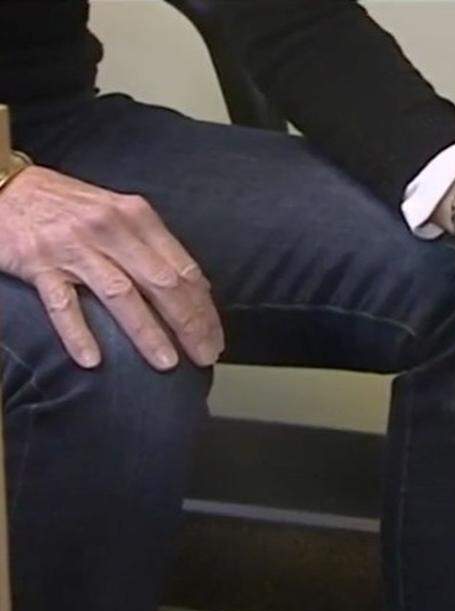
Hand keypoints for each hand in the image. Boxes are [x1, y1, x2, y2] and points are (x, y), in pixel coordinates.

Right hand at [0, 166, 223, 369]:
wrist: (6, 187)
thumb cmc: (69, 206)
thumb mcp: (119, 214)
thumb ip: (154, 248)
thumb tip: (196, 288)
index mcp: (137, 217)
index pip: (183, 268)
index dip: (204, 307)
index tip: (215, 336)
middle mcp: (111, 229)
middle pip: (161, 283)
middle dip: (189, 324)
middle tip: (205, 356)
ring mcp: (74, 247)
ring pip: (121, 295)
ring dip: (147, 331)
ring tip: (167, 363)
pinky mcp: (38, 263)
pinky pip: (63, 304)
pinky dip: (78, 333)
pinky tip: (93, 361)